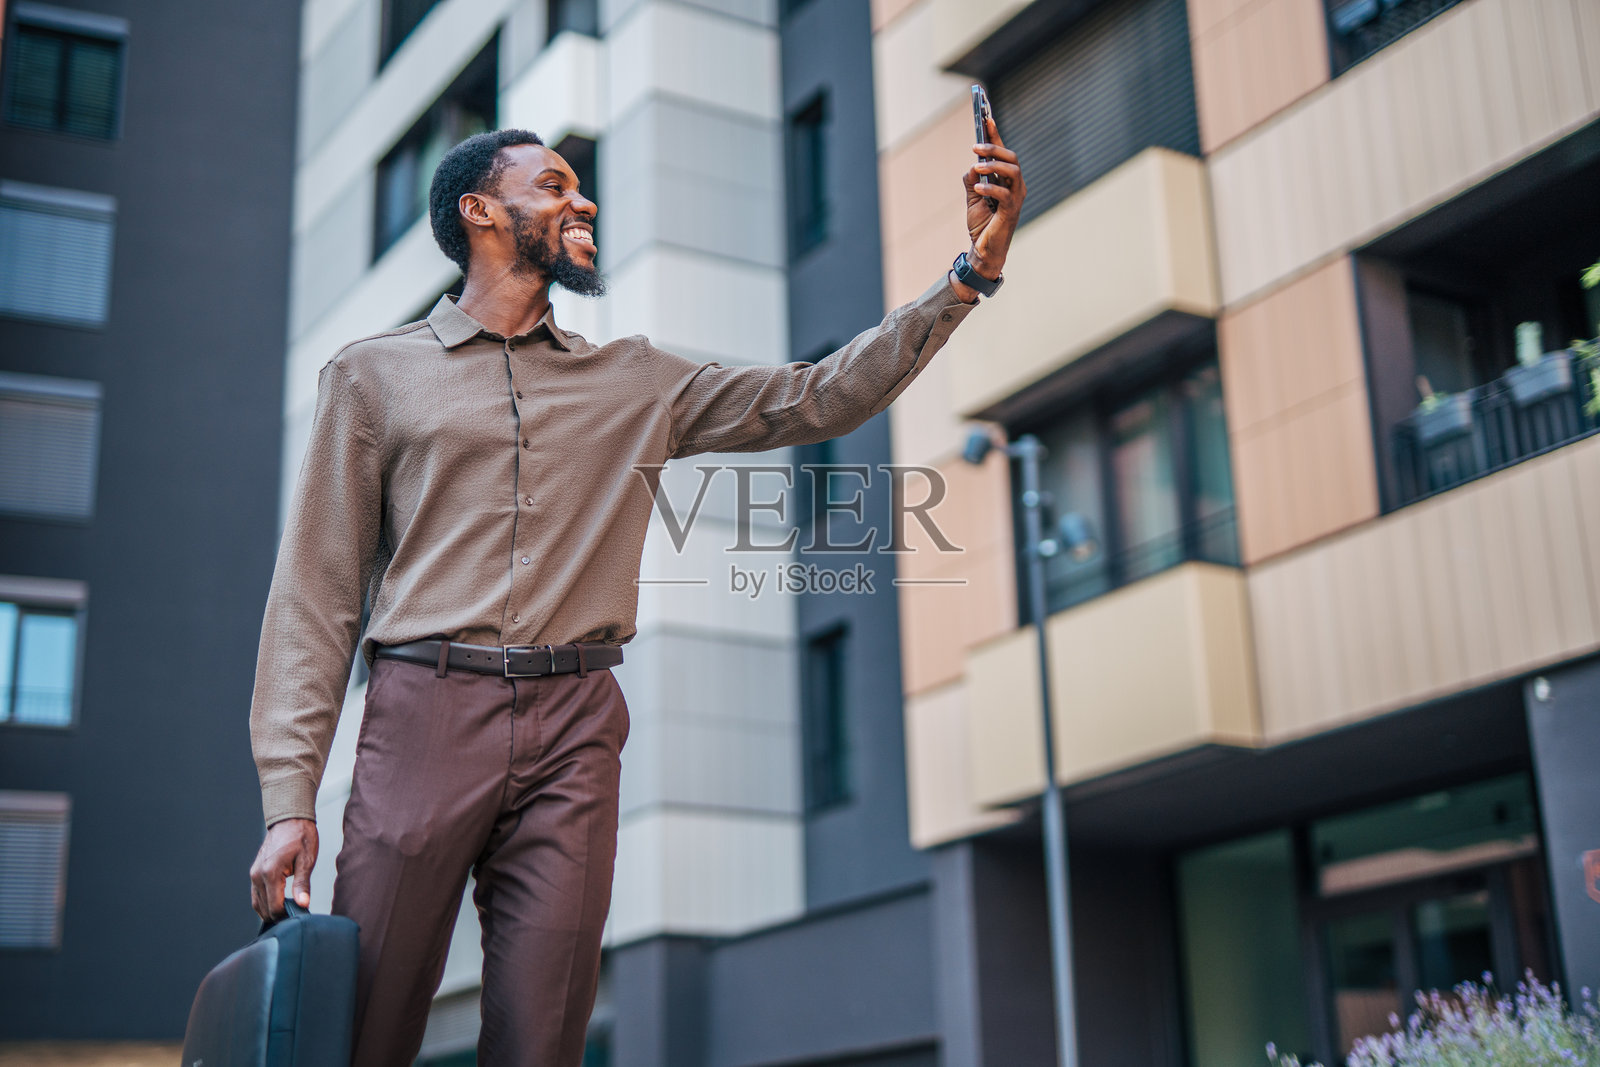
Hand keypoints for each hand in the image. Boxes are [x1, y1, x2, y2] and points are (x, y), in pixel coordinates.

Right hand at [249, 817, 317, 919]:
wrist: (290, 820)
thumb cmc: (300, 837)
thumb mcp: (307, 860)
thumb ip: (303, 884)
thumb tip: (303, 904)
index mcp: (270, 872)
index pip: (274, 907)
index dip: (287, 915)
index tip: (300, 914)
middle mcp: (258, 875)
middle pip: (264, 909)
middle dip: (280, 915)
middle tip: (296, 913)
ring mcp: (254, 874)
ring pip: (258, 904)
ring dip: (271, 910)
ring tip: (289, 909)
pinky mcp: (254, 873)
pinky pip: (256, 895)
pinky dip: (265, 902)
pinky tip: (279, 901)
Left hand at [962, 113, 1025, 279]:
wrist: (983, 250)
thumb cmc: (982, 224)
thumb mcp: (972, 197)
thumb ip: (972, 180)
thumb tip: (972, 165)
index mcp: (1007, 180)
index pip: (1003, 153)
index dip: (995, 135)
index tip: (986, 117)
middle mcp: (1016, 186)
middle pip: (1011, 157)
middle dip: (994, 148)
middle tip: (975, 147)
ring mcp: (1016, 198)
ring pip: (1013, 171)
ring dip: (994, 165)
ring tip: (977, 166)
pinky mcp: (1012, 211)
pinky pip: (1005, 193)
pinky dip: (990, 187)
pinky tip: (978, 189)